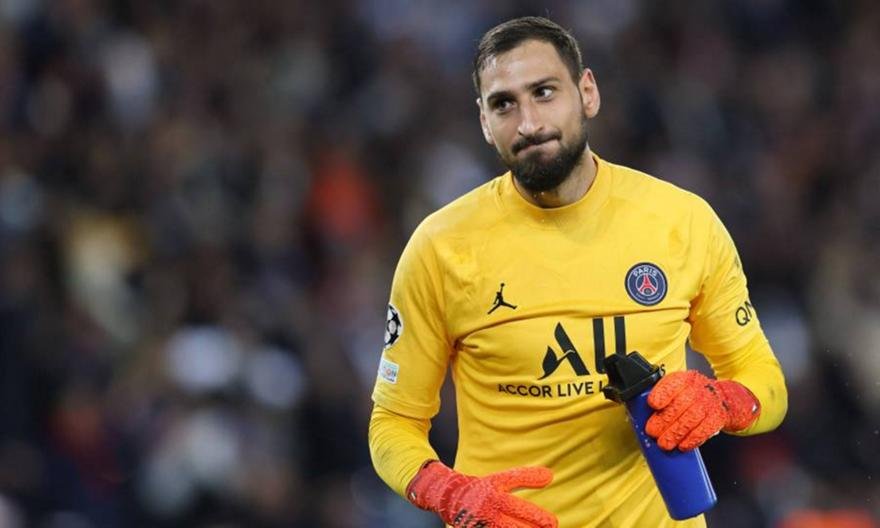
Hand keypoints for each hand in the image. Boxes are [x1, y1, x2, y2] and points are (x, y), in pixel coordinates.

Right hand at [406, 461, 557, 527]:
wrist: (448, 496)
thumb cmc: (481, 488)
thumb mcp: (501, 480)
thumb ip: (524, 478)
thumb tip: (550, 475)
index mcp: (494, 495)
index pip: (518, 506)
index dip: (535, 516)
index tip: (552, 523)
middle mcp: (487, 511)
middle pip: (513, 526)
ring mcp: (480, 524)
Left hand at [646, 370, 759, 450]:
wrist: (722, 398)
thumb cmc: (692, 394)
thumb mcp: (679, 387)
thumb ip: (662, 396)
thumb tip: (640, 411)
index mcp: (684, 379)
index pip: (672, 384)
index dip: (662, 394)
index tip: (652, 404)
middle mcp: (697, 389)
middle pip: (679, 405)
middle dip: (663, 421)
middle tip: (652, 432)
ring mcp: (708, 404)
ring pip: (690, 420)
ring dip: (675, 434)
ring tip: (664, 443)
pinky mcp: (716, 418)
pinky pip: (704, 430)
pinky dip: (691, 440)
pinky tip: (682, 446)